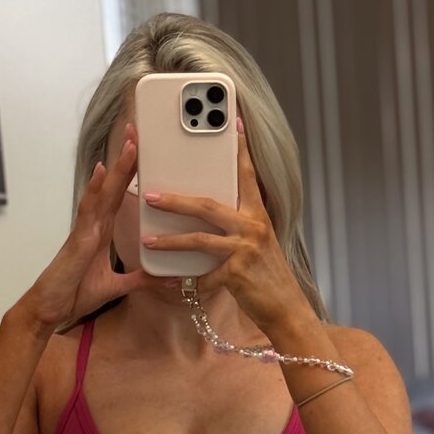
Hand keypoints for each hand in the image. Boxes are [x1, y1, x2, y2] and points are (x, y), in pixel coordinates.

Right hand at [29, 124, 174, 332]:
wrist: (52, 309)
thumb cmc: (74, 294)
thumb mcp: (117, 286)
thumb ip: (140, 280)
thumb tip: (166, 279)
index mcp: (102, 232)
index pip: (120, 197)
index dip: (131, 174)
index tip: (143, 152)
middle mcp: (94, 225)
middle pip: (113, 186)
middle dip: (126, 161)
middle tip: (138, 132)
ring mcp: (85, 229)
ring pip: (103, 192)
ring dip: (117, 168)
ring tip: (130, 144)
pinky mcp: (78, 239)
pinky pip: (88, 210)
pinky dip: (94, 189)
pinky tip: (100, 171)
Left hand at [139, 119, 313, 334]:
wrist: (286, 309)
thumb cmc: (269, 278)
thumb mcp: (260, 245)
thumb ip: (241, 228)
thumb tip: (214, 217)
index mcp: (257, 216)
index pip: (247, 177)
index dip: (240, 151)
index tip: (234, 123)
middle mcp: (253, 228)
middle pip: (207, 205)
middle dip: (175, 201)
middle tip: (150, 196)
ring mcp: (245, 250)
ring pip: (199, 239)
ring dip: (169, 241)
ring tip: (147, 241)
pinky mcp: (237, 274)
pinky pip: (203, 277)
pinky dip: (185, 283)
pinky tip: (170, 284)